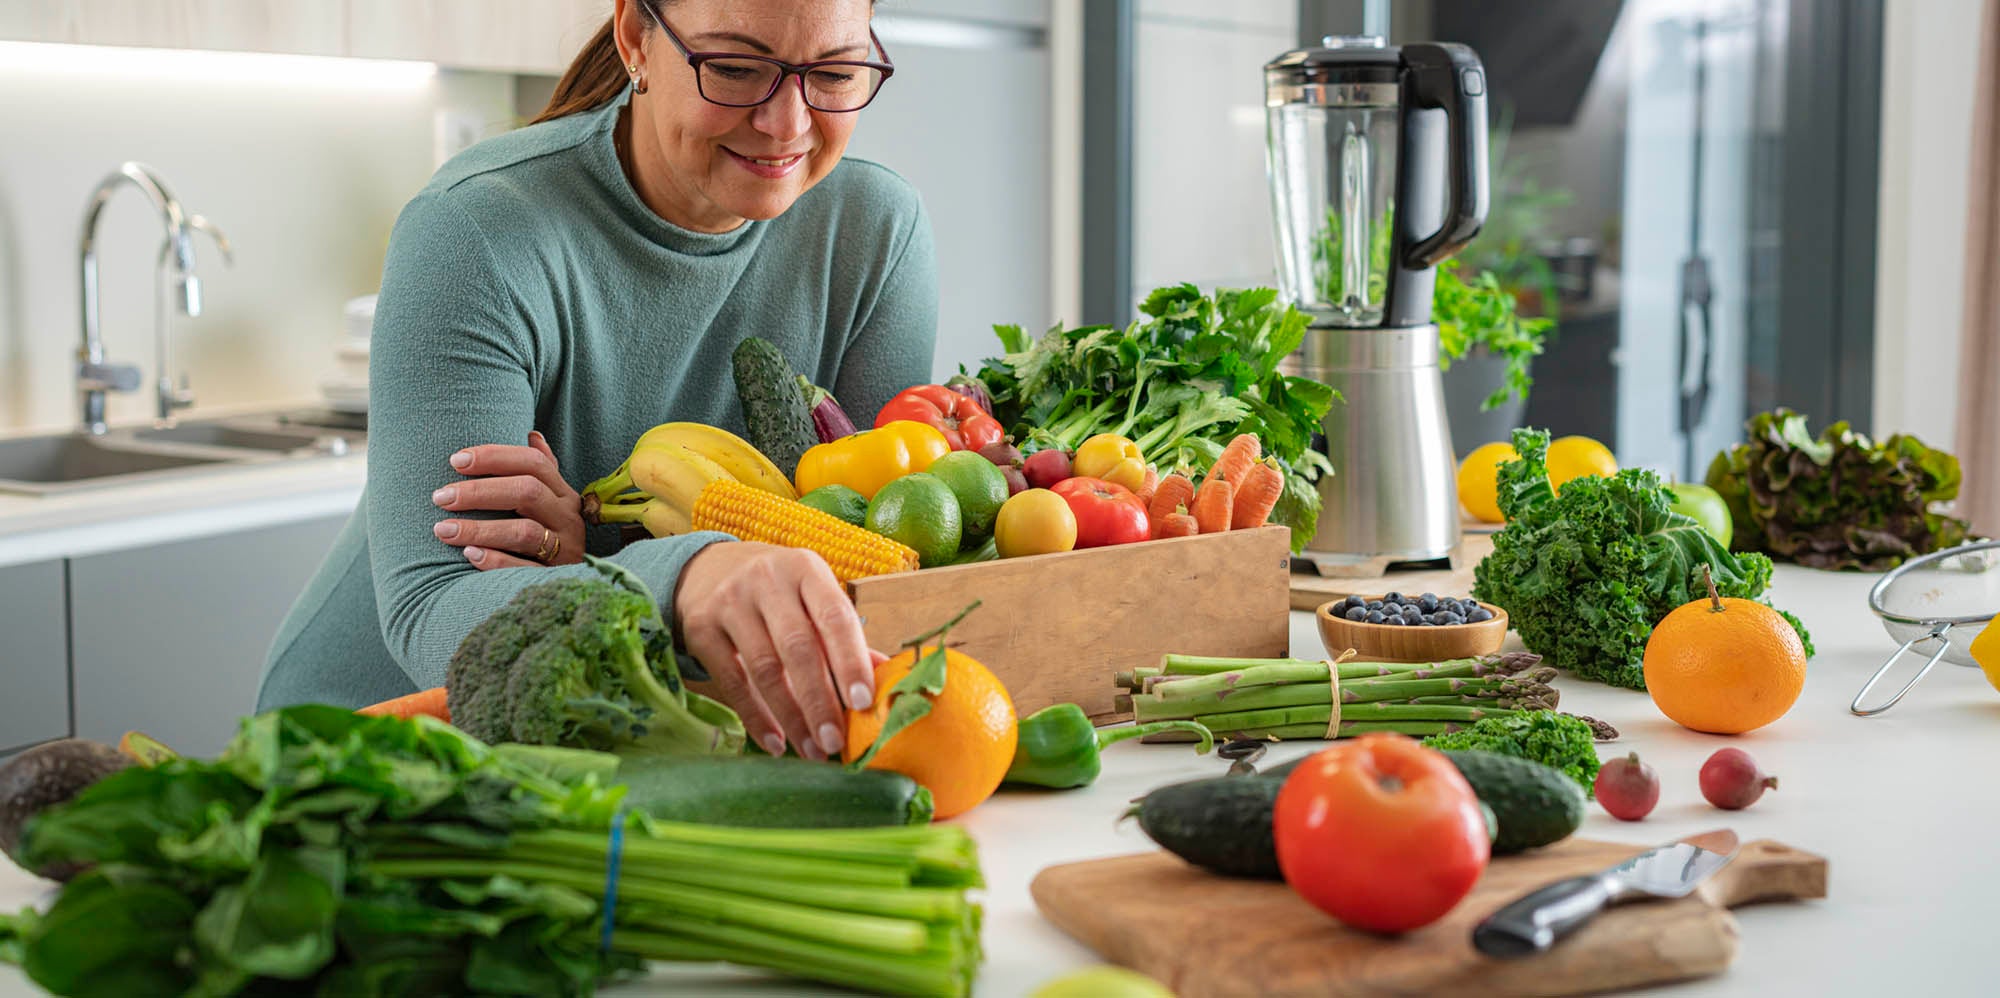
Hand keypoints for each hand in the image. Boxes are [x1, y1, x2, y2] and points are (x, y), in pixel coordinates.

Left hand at [432, 431, 586, 569]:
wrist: (584, 587)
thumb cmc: (554, 535)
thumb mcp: (554, 503)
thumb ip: (543, 471)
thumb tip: (533, 435)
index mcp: (564, 494)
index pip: (534, 463)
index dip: (495, 457)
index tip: (456, 461)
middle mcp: (568, 518)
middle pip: (527, 492)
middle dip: (479, 492)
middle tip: (440, 497)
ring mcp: (565, 550)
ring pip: (523, 532)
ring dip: (478, 528)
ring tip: (442, 530)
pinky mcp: (554, 578)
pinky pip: (522, 568)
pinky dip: (494, 560)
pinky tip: (468, 555)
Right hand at [674, 541, 886, 760]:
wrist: (708, 569)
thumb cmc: (778, 591)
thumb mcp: (812, 596)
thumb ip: (844, 636)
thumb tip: (886, 680)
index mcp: (806, 570)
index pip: (835, 616)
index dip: (850, 660)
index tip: (863, 702)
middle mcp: (767, 580)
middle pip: (798, 647)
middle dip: (819, 700)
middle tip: (835, 741)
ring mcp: (730, 602)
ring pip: (764, 668)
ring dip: (791, 716)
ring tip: (812, 750)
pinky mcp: (701, 628)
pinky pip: (732, 681)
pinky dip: (755, 717)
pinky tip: (776, 742)